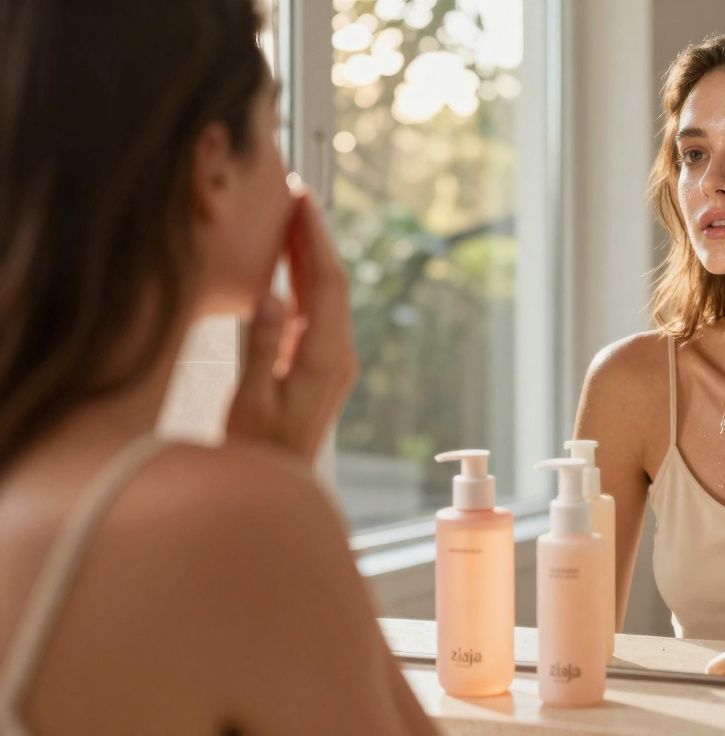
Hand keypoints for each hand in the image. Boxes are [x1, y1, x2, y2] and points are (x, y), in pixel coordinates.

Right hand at [226, 190, 358, 462]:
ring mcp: (332, 360)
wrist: (276, 489)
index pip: (328, 283)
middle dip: (314, 236)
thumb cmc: (258, 453)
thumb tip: (274, 297)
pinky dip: (301, 280)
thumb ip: (263, 348)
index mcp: (327, 358)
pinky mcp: (319, 366)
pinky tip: (286, 262)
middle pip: (330, 282)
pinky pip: (314, 312)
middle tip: (296, 192)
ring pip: (323, 295)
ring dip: (308, 255)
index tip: (302, 200)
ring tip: (290, 215)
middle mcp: (338, 355)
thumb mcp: (252, 401)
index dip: (315, 238)